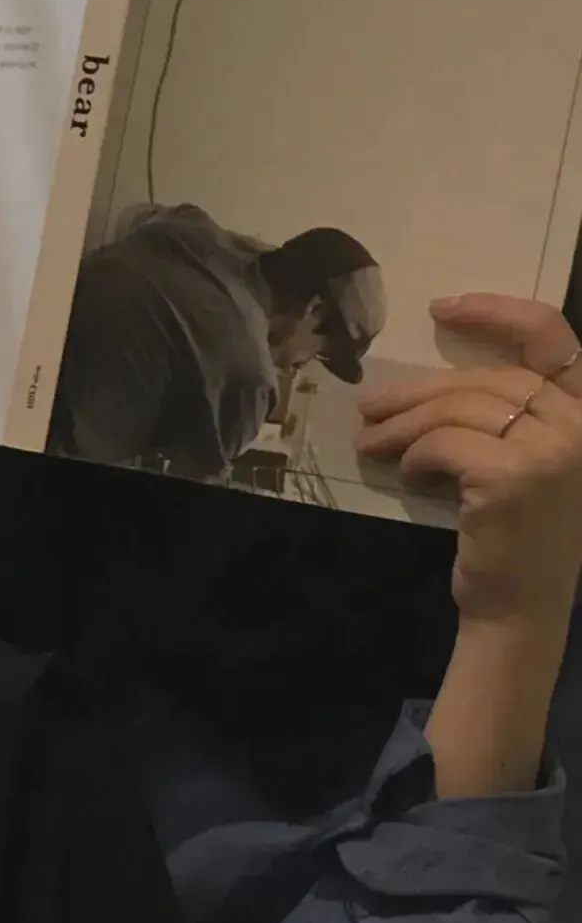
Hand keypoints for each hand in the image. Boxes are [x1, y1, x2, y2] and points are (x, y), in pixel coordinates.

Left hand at [356, 294, 581, 627]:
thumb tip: (425, 383)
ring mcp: (552, 451)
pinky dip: (415, 454)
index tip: (443, 309)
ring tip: (371, 439)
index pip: (551, 336)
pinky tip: (405, 473)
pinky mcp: (512, 477)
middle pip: (489, 378)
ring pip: (459, 408)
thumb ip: (504, 416)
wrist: (519, 613)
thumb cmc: (520, 539)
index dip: (497, 312)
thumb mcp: (527, 463)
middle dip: (422, 388)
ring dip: (404, 423)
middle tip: (372, 403)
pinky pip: (443, 443)